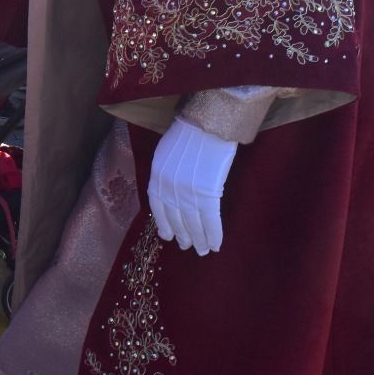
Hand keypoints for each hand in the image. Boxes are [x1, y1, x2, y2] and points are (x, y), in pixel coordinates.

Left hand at [147, 118, 237, 255]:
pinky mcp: (207, 194)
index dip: (164, 224)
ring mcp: (187, 192)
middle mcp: (168, 187)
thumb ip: (168, 172)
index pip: (158, 207)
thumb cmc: (190, 132)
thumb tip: (174, 189)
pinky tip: (216, 244)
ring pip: (193, 224)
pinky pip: (210, 221)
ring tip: (204, 250)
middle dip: (183, 235)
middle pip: (176, 218)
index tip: (168, 236)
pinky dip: (214, 234)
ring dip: (200, 240)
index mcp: (157, 175)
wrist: (207, 124)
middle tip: (189, 247)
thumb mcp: (167, 152)